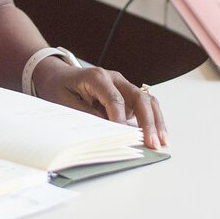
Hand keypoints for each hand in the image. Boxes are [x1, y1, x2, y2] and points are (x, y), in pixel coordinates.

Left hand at [32, 61, 168, 149]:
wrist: (57, 75)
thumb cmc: (59, 88)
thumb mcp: (64, 103)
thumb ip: (86, 115)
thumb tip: (107, 130)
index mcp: (97, 77)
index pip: (115, 99)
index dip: (121, 120)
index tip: (124, 137)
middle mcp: (114, 78)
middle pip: (138, 97)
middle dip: (147, 122)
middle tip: (152, 143)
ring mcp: (123, 85)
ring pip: (147, 100)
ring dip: (156, 121)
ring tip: (162, 141)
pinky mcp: (126, 95)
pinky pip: (145, 106)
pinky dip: (153, 120)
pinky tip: (158, 136)